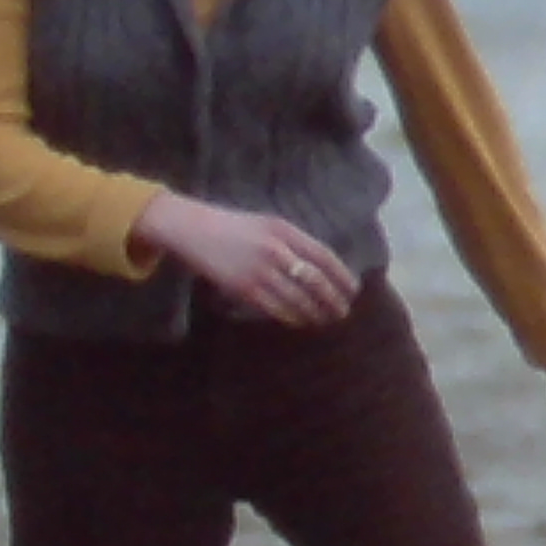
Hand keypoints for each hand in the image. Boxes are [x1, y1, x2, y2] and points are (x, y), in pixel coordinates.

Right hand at [140, 195, 353, 328]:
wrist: (192, 229)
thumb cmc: (235, 227)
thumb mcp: (269, 224)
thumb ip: (295, 242)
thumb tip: (322, 268)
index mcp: (285, 231)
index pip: (324, 257)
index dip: (342, 276)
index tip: (353, 290)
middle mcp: (275, 250)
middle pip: (314, 281)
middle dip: (332, 299)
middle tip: (342, 312)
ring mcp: (258, 269)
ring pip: (297, 298)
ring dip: (314, 313)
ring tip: (324, 320)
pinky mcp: (242, 287)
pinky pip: (274, 308)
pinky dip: (291, 317)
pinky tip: (300, 321)